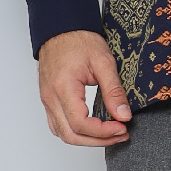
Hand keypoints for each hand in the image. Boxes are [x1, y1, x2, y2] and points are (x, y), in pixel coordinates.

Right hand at [38, 31, 131, 146]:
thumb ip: (114, 91)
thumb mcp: (104, 62)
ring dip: (88, 139)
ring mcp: (47, 101)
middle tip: (121, 134)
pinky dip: (76, 132)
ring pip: (64, 134)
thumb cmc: (79, 41)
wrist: (61, 29)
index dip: (104, 132)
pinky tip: (94, 128)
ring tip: (111, 132)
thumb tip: (123, 115)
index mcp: (63, 89)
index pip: (81, 124)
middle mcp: (51, 98)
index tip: (122, 127)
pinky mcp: (49, 100)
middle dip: (99, 140)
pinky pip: (58, 125)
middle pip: (71, 135)